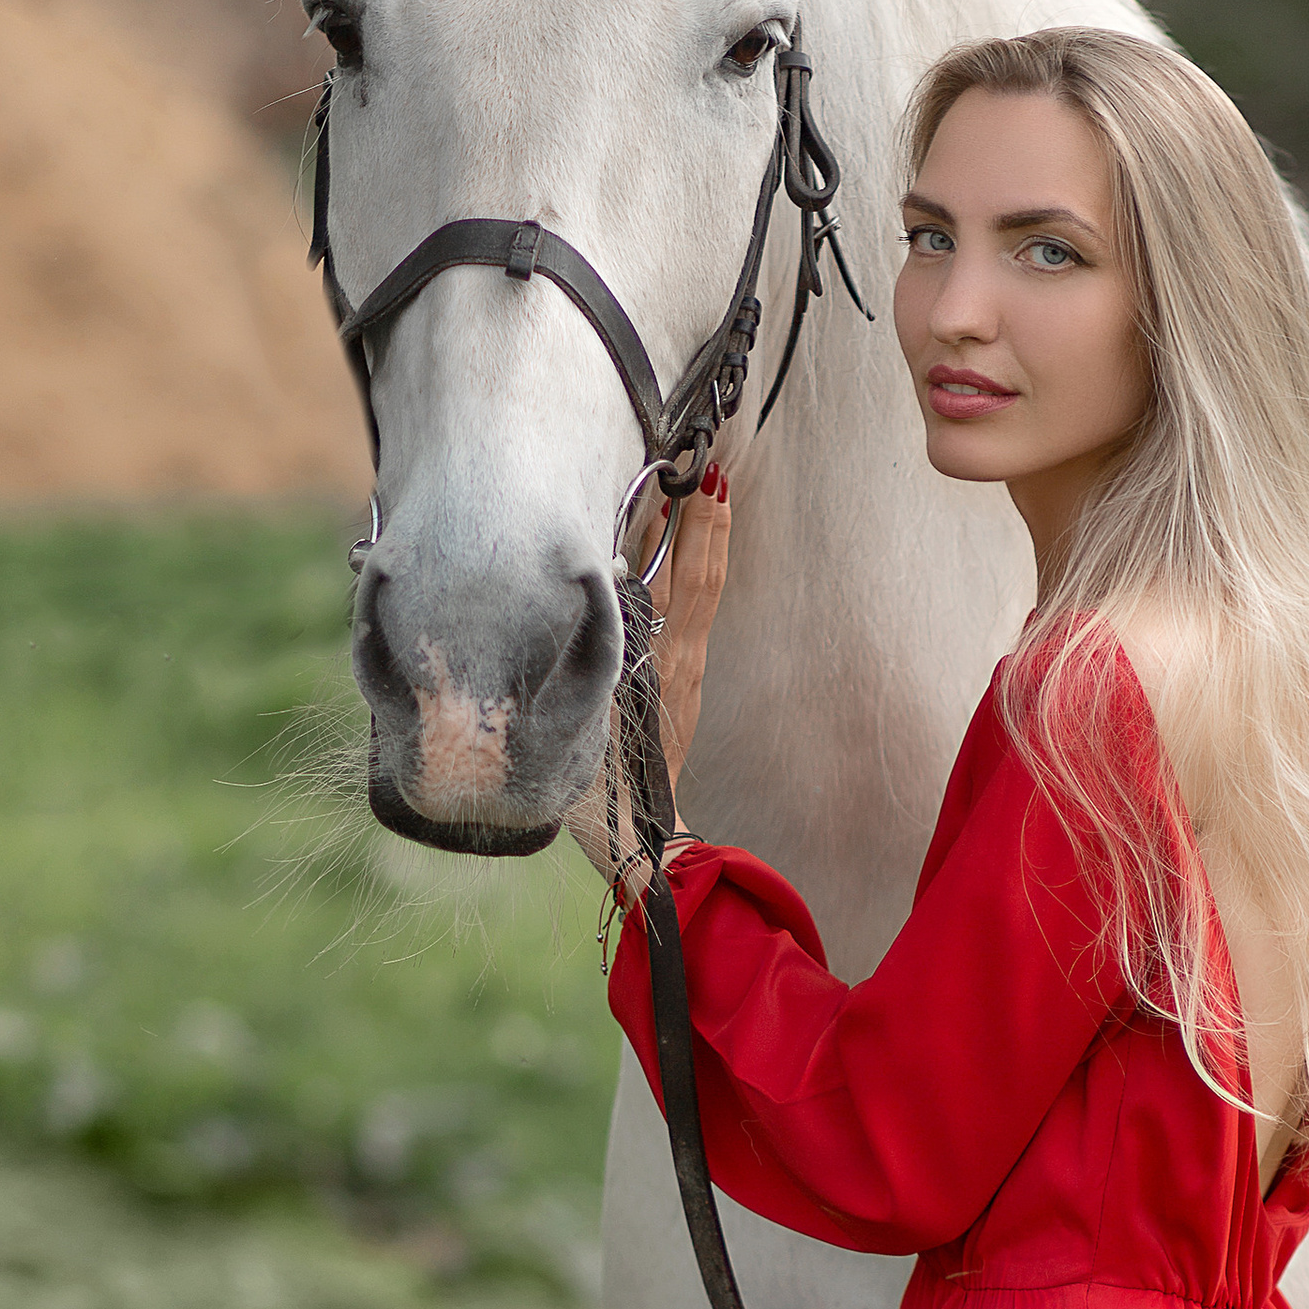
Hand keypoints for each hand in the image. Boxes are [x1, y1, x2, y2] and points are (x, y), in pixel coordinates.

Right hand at [563, 470, 731, 886]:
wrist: (636, 838)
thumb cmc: (603, 786)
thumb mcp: (592, 718)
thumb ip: (599, 663)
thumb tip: (609, 589)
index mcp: (657, 664)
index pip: (678, 582)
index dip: (684, 532)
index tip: (684, 483)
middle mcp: (679, 659)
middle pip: (700, 576)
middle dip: (706, 522)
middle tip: (711, 470)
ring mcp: (686, 669)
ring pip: (705, 592)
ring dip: (711, 541)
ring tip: (715, 492)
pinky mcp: (684, 681)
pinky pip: (697, 613)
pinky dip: (699, 572)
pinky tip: (694, 549)